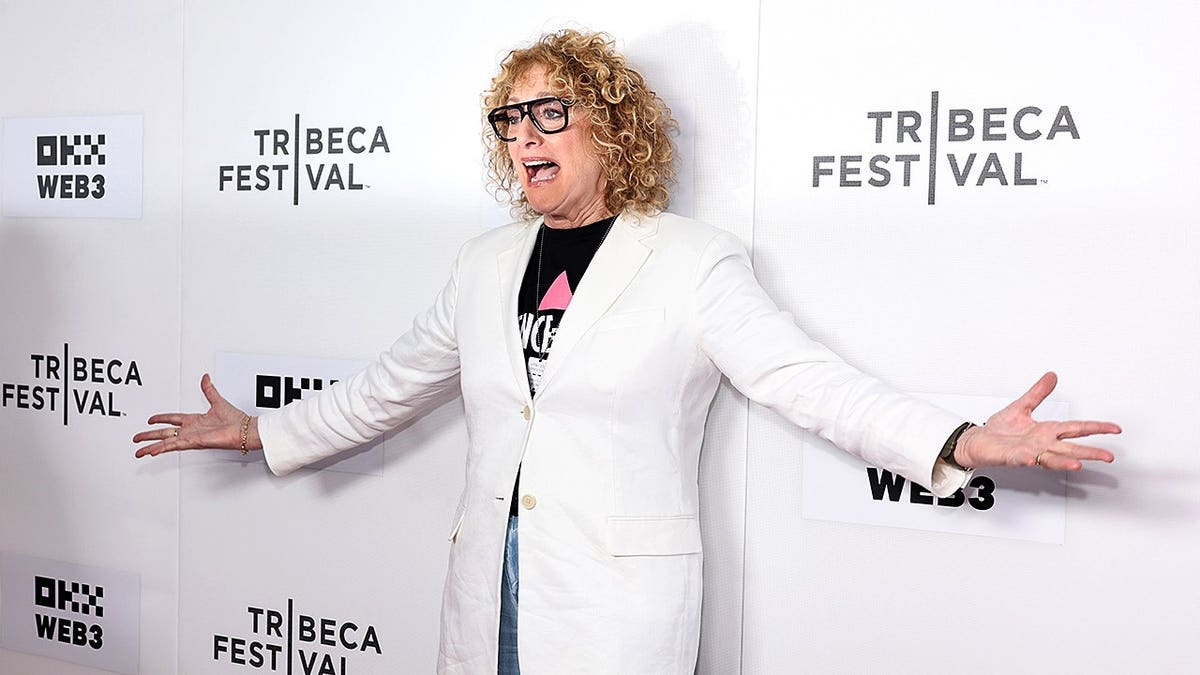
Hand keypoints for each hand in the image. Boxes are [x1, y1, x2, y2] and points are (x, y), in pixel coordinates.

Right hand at [133, 374, 259, 456]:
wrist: (245, 430)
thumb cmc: (236, 419)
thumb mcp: (217, 400)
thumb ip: (209, 389)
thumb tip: (205, 377)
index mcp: (195, 420)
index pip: (173, 419)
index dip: (161, 419)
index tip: (150, 420)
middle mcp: (191, 430)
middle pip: (165, 432)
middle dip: (149, 436)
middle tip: (136, 439)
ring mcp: (192, 437)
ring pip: (166, 442)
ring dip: (152, 446)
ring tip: (139, 451)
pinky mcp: (195, 442)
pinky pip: (175, 446)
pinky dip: (162, 448)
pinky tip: (152, 451)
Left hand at [954, 372, 1119, 470]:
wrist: (978, 441)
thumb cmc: (1000, 430)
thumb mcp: (1022, 406)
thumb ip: (1038, 393)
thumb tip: (1052, 376)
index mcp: (1046, 431)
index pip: (1076, 429)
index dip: (1096, 428)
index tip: (1115, 429)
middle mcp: (1041, 444)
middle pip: (1070, 448)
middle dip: (1089, 453)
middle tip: (1108, 456)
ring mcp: (1028, 452)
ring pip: (1050, 458)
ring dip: (1063, 461)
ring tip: (1078, 464)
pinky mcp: (1011, 457)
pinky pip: (1020, 459)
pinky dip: (1026, 459)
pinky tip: (1032, 458)